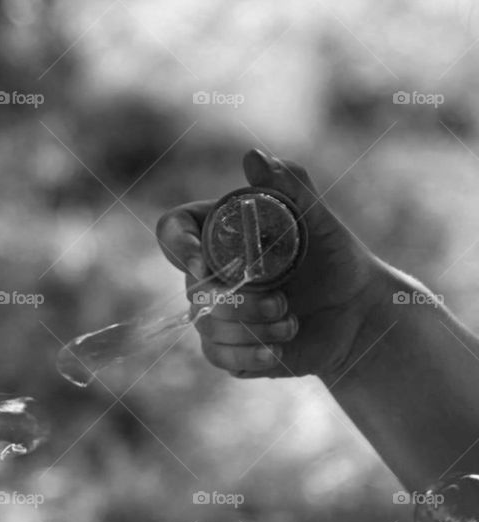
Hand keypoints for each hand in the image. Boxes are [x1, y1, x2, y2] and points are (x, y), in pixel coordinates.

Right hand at [155, 149, 382, 377]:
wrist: (357, 314)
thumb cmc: (336, 259)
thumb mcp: (320, 220)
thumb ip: (290, 187)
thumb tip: (253, 156)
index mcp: (219, 234)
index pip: (173, 231)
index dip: (178, 246)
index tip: (203, 263)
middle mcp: (209, 272)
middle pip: (194, 288)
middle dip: (239, 301)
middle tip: (283, 302)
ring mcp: (215, 311)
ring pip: (206, 325)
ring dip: (253, 328)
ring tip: (291, 323)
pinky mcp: (227, 347)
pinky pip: (217, 355)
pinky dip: (250, 356)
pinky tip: (279, 351)